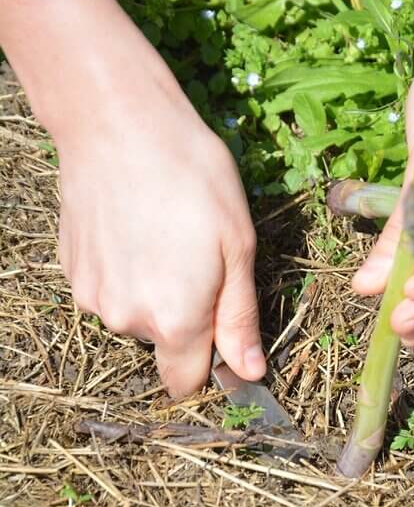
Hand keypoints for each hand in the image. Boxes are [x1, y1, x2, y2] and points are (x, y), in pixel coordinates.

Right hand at [53, 40, 264, 399]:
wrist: (118, 125)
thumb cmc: (192, 178)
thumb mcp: (238, 247)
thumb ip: (239, 318)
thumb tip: (249, 371)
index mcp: (174, 321)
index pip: (186, 382)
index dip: (208, 363)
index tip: (220, 329)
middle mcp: (126, 320)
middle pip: (163, 342)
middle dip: (184, 315)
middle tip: (199, 256)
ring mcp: (91, 295)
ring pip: (133, 313)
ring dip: (152, 290)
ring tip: (164, 234)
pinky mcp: (70, 269)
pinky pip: (108, 287)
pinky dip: (124, 269)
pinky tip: (134, 226)